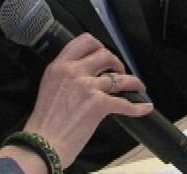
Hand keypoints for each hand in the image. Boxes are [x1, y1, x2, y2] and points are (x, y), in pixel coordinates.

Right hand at [14, 33, 152, 168]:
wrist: (42, 144)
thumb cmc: (44, 122)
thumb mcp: (49, 87)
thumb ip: (65, 76)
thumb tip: (83, 75)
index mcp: (59, 66)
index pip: (83, 41)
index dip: (99, 46)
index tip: (104, 54)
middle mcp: (74, 72)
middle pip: (105, 54)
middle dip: (116, 62)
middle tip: (118, 72)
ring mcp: (87, 86)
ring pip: (120, 78)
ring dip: (132, 82)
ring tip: (137, 86)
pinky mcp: (99, 104)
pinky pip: (125, 103)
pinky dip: (138, 107)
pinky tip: (145, 107)